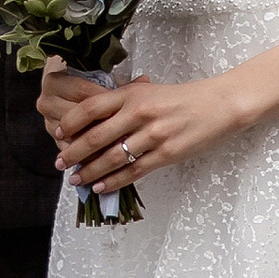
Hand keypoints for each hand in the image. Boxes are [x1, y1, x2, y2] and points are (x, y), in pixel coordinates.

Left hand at [40, 56, 248, 190]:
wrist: (220, 105)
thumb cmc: (183, 98)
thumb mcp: (150, 90)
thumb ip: (124, 100)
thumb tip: (94, 115)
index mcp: (133, 94)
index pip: (91, 107)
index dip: (71, 121)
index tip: (58, 133)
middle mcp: (140, 113)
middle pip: (97, 135)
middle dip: (75, 152)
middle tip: (60, 163)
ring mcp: (154, 135)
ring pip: (114, 157)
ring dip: (91, 171)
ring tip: (77, 180)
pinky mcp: (167, 154)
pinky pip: (134, 171)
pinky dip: (114, 181)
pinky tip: (101, 187)